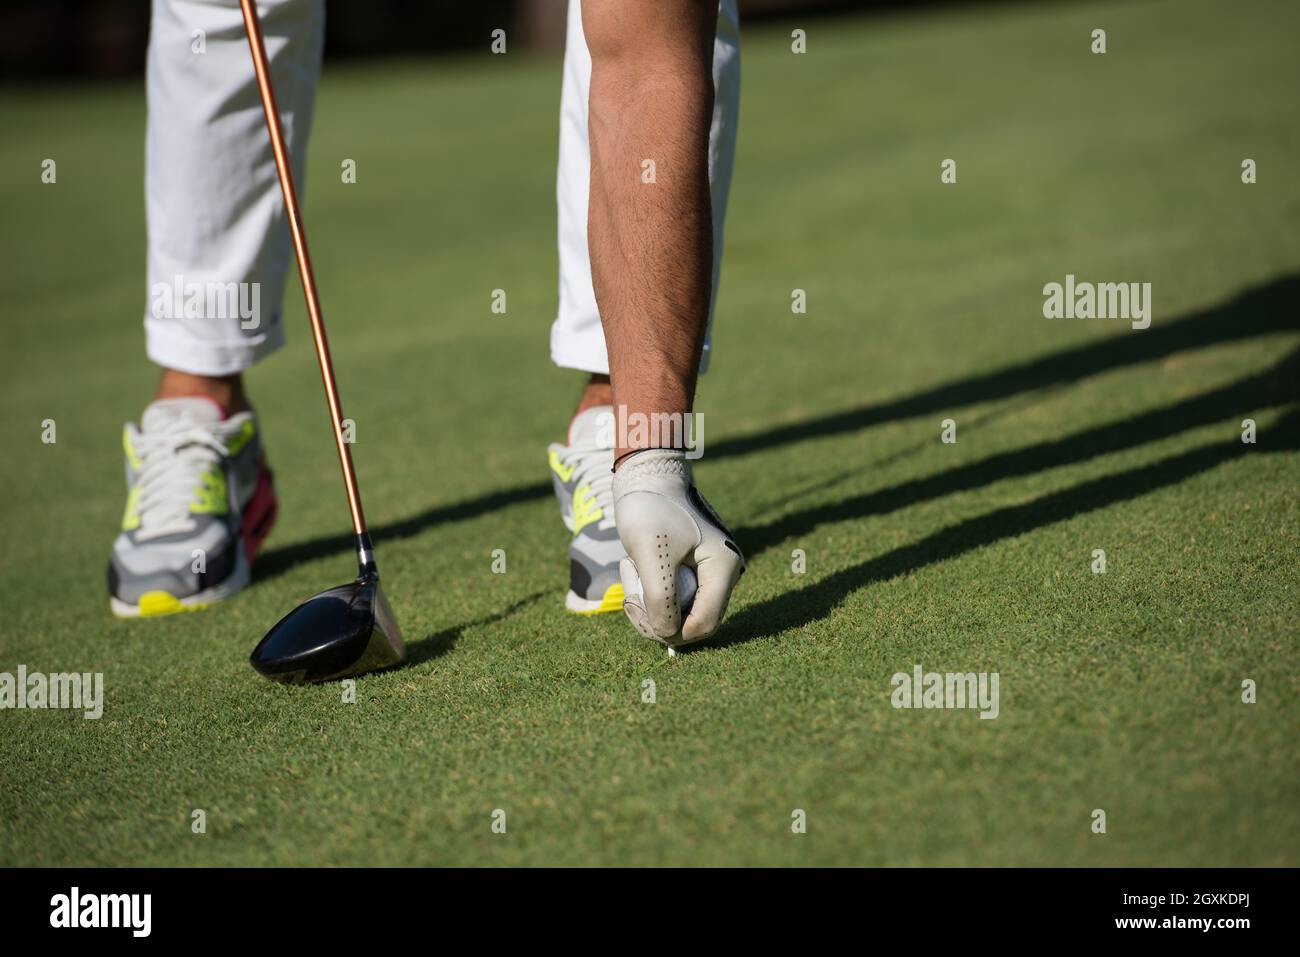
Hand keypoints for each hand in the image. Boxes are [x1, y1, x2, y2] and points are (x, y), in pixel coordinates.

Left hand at [612, 449, 744, 647]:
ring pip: (676, 613)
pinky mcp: (690, 571)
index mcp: (724, 567)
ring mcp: (706, 573)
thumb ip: (661, 599)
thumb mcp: (651, 555)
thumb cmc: (650, 508)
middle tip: (628, 596)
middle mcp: (722, 573)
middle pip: (691, 622)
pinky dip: (647, 590)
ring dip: (646, 601)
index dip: (671, 632)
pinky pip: (669, 598)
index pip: (704, 623)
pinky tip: (633, 567)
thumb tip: (667, 635)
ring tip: (629, 570)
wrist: (645, 475)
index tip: (638, 612)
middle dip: (655, 617)